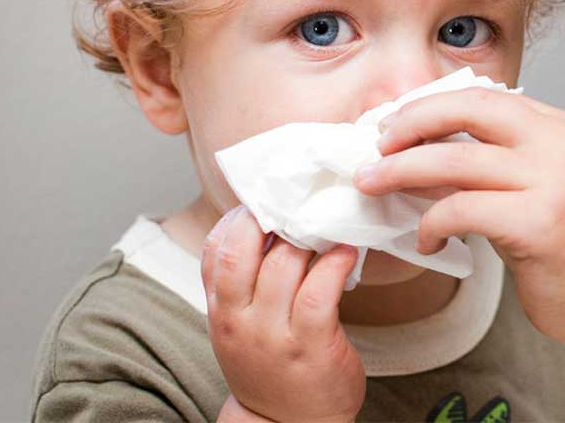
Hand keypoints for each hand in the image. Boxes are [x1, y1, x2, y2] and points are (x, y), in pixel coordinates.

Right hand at [202, 207, 363, 422]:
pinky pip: (319, 291)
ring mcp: (273, 334)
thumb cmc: (270, 367)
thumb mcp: (240, 325)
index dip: (239, 216)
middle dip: (271, 217)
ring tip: (331, 221)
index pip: (216, 250)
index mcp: (221, 310)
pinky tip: (348, 251)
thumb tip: (269, 222)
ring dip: (311, 236)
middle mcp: (240, 320)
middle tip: (301, 200)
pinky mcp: (310, 344)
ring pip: (284, 264)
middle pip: (244, 250)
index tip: (267, 198)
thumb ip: (244, 281)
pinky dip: (335, 264)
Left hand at [353, 89, 564, 347]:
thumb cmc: (563, 248)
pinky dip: (431, 223)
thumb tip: (410, 150)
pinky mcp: (540, 222)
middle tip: (374, 148)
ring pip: (454, 161)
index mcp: (556, 127)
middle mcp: (558, 144)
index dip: (428, 105)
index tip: (391, 124)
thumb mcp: (524, 190)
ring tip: (374, 185)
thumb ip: (480, 164)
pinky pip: (462, 210)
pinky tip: (427, 242)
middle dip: (409, 125)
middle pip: (466, 111)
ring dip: (401, 172)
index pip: (481, 96)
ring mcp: (553, 181)